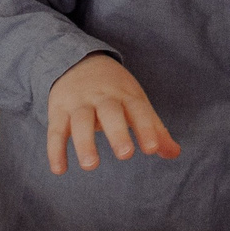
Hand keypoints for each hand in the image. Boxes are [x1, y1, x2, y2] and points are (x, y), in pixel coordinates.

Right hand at [47, 53, 181, 172]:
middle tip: (125, 154)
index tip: (152, 149)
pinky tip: (59, 170)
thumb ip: (154, 129)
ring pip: (80, 121)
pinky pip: (55, 131)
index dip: (146, 128)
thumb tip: (174, 153)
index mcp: (125, 94)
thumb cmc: (114, 89)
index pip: (138, 110)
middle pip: (109, 112)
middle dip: (117, 132)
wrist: (77, 60)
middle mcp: (102, 96)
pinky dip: (55, 150)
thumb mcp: (136, 101)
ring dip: (84, 142)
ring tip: (90, 165)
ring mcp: (78, 103)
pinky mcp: (58, 111)